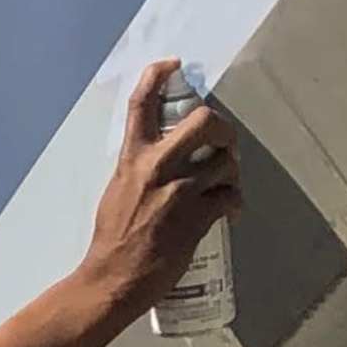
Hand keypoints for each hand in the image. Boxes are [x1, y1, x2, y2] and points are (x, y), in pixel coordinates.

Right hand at [80, 59, 239, 320]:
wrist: (112, 280)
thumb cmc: (111, 240)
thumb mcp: (117, 191)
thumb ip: (138, 169)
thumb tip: (157, 160)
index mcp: (132, 157)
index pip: (142, 102)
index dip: (158, 74)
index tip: (173, 66)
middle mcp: (158, 166)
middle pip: (204, 121)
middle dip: (223, 128)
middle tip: (223, 144)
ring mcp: (180, 191)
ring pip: (226, 161)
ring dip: (232, 171)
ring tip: (226, 184)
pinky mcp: (197, 217)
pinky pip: (231, 196)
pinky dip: (235, 202)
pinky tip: (231, 211)